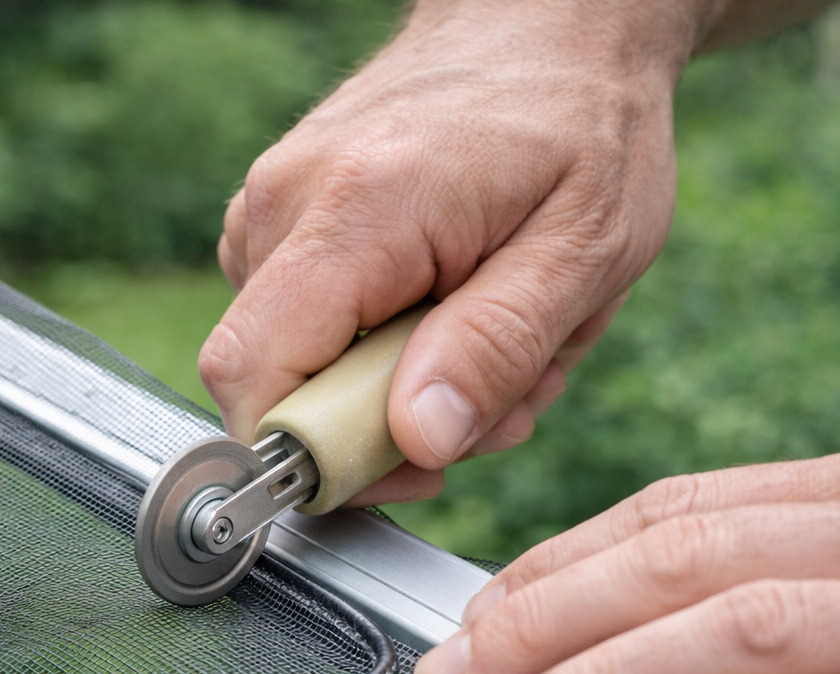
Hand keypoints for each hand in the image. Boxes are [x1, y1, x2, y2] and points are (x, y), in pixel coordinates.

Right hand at [199, 0, 712, 504]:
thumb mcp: (585, 249)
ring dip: (394, 388)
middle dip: (384, 427)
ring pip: (295, 363)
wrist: (549, 21)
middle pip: (274, 383)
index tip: (411, 464)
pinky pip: (305, 325)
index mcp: (359, 210)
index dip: (314, 455)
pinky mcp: (282, 214)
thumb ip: (496, 346)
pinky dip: (380, 347)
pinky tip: (453, 311)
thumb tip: (416, 442)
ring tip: (490, 335)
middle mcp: (288, 201)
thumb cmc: (583, 124)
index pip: (254, 375)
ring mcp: (274, 203)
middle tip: (499, 394)